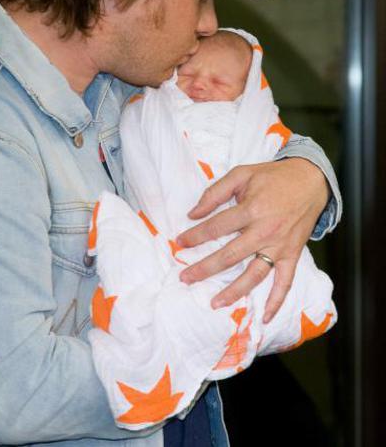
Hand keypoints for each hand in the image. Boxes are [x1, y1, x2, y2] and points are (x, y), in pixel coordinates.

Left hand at [177, 158, 328, 322]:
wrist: (310, 180)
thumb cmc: (272, 177)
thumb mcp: (241, 174)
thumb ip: (215, 192)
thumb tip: (193, 213)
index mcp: (251, 209)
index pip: (216, 227)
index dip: (195, 236)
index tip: (180, 243)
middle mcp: (265, 231)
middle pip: (229, 256)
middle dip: (204, 268)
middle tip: (185, 278)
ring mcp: (280, 246)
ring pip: (254, 275)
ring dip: (233, 291)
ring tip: (215, 303)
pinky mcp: (292, 254)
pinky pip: (285, 282)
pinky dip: (276, 301)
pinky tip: (265, 317)